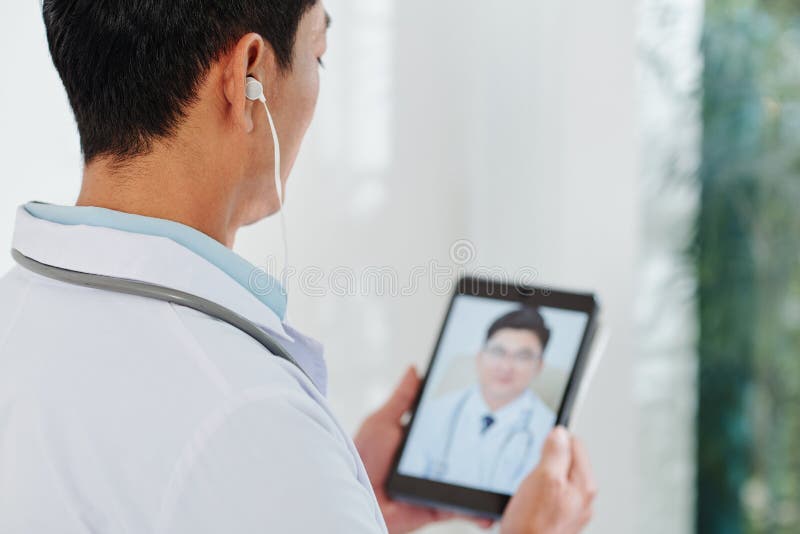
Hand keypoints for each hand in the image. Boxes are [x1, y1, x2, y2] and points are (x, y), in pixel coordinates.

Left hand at [354, 366, 492, 533]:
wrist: (353, 496)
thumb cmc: (361, 458)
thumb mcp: (381, 422)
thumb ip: (401, 399)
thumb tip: (414, 369)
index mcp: (417, 440)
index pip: (447, 426)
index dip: (466, 419)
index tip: (487, 406)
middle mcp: (429, 462)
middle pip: (463, 453)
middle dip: (483, 449)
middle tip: (506, 440)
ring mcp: (434, 485)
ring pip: (467, 481)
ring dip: (486, 481)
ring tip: (508, 476)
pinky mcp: (435, 507)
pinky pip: (460, 508)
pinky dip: (477, 511)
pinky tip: (491, 508)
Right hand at [500, 427, 595, 533]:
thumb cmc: (533, 526)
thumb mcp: (543, 479)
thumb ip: (555, 453)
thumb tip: (560, 433)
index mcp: (583, 484)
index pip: (575, 444)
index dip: (555, 441)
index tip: (541, 447)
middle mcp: (582, 497)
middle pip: (564, 462)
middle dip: (544, 463)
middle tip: (530, 475)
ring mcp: (570, 509)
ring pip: (553, 479)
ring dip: (537, 480)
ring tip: (525, 493)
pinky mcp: (558, 519)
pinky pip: (547, 497)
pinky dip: (534, 496)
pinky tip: (525, 505)